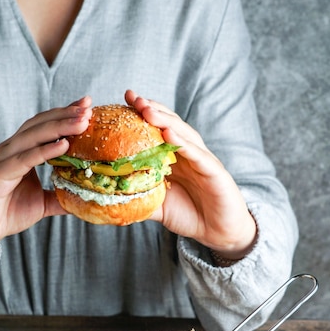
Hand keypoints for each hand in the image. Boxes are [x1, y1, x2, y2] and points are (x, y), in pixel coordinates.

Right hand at [0, 97, 92, 255]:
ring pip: (33, 136)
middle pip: (40, 124)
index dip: (64, 115)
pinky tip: (63, 144)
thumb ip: (60, 198)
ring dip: (59, 127)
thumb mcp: (41, 204)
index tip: (87, 106)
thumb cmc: (4, 213)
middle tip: (88, 108)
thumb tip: (85, 199)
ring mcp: (4, 160)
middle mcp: (11, 150)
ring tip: (82, 121)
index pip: (44, 127)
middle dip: (65, 114)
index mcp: (21, 152)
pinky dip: (45, 150)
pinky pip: (25, 159)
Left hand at [125, 90, 256, 259]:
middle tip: (133, 98)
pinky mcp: (214, 171)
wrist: (219, 232)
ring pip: (183, 134)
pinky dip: (183, 143)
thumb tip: (109, 200)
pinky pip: (197, 155)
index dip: (141, 114)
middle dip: (151, 109)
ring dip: (165, 120)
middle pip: (169, 124)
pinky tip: (170, 134)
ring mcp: (202, 160)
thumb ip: (138, 200)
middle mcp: (188, 153)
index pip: (156, 130)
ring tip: (146, 109)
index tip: (123, 100)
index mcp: (174, 158)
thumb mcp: (158, 207)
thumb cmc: (190, 216)